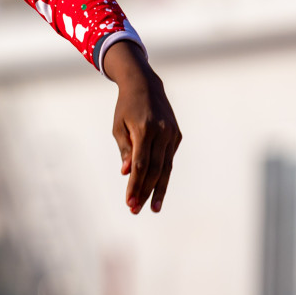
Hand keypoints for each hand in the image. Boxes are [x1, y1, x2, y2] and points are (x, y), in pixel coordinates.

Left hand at [104, 40, 180, 213]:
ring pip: (166, 168)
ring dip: (159, 189)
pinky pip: (168, 158)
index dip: (135, 185)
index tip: (129, 202)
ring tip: (152, 208)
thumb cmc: (126, 107)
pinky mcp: (177, 135)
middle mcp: (161, 132)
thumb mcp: (119, 126)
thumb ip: (125, 150)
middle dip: (145, 192)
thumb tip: (128, 173)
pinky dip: (163, 173)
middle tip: (136, 209)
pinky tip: (156, 187)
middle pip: (155, 170)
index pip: (140, 164)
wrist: (145, 84)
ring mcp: (172, 134)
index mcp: (144, 129)